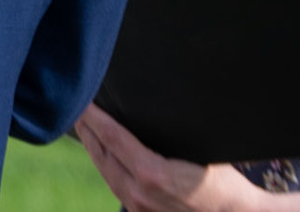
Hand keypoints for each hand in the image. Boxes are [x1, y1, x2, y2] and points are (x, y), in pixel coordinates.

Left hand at [74, 104, 267, 211]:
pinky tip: (103, 153)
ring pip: (105, 171)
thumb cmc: (224, 182)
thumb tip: (147, 109)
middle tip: (75, 104)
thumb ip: (166, 136)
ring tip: (84, 125)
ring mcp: (138, 207)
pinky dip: (105, 164)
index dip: (93, 115)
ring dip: (92, 146)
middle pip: (101, 153)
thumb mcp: (198, 152)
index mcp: (152, 174)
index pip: (112, 136)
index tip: (82, 98)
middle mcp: (139, 193)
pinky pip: (115, 184)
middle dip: (87, 128)